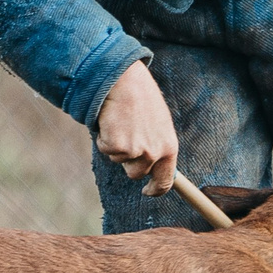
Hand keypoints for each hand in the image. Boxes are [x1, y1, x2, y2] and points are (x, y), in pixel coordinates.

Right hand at [96, 61, 177, 194]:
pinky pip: (105, 150)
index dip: (155, 190)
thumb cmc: (141, 98)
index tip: (147, 191)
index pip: (166, 181)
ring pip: (118, 161)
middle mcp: (154, 153)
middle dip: (128, 159)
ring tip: (120, 122)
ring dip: (116, 146)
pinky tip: (110, 121)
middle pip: (136, 173)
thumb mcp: (159, 123)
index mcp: (169, 147)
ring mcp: (135, 151)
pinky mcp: (116, 146)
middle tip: (127, 134)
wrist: (124, 81)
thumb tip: (152, 164)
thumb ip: (157, 144)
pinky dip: (103, 138)